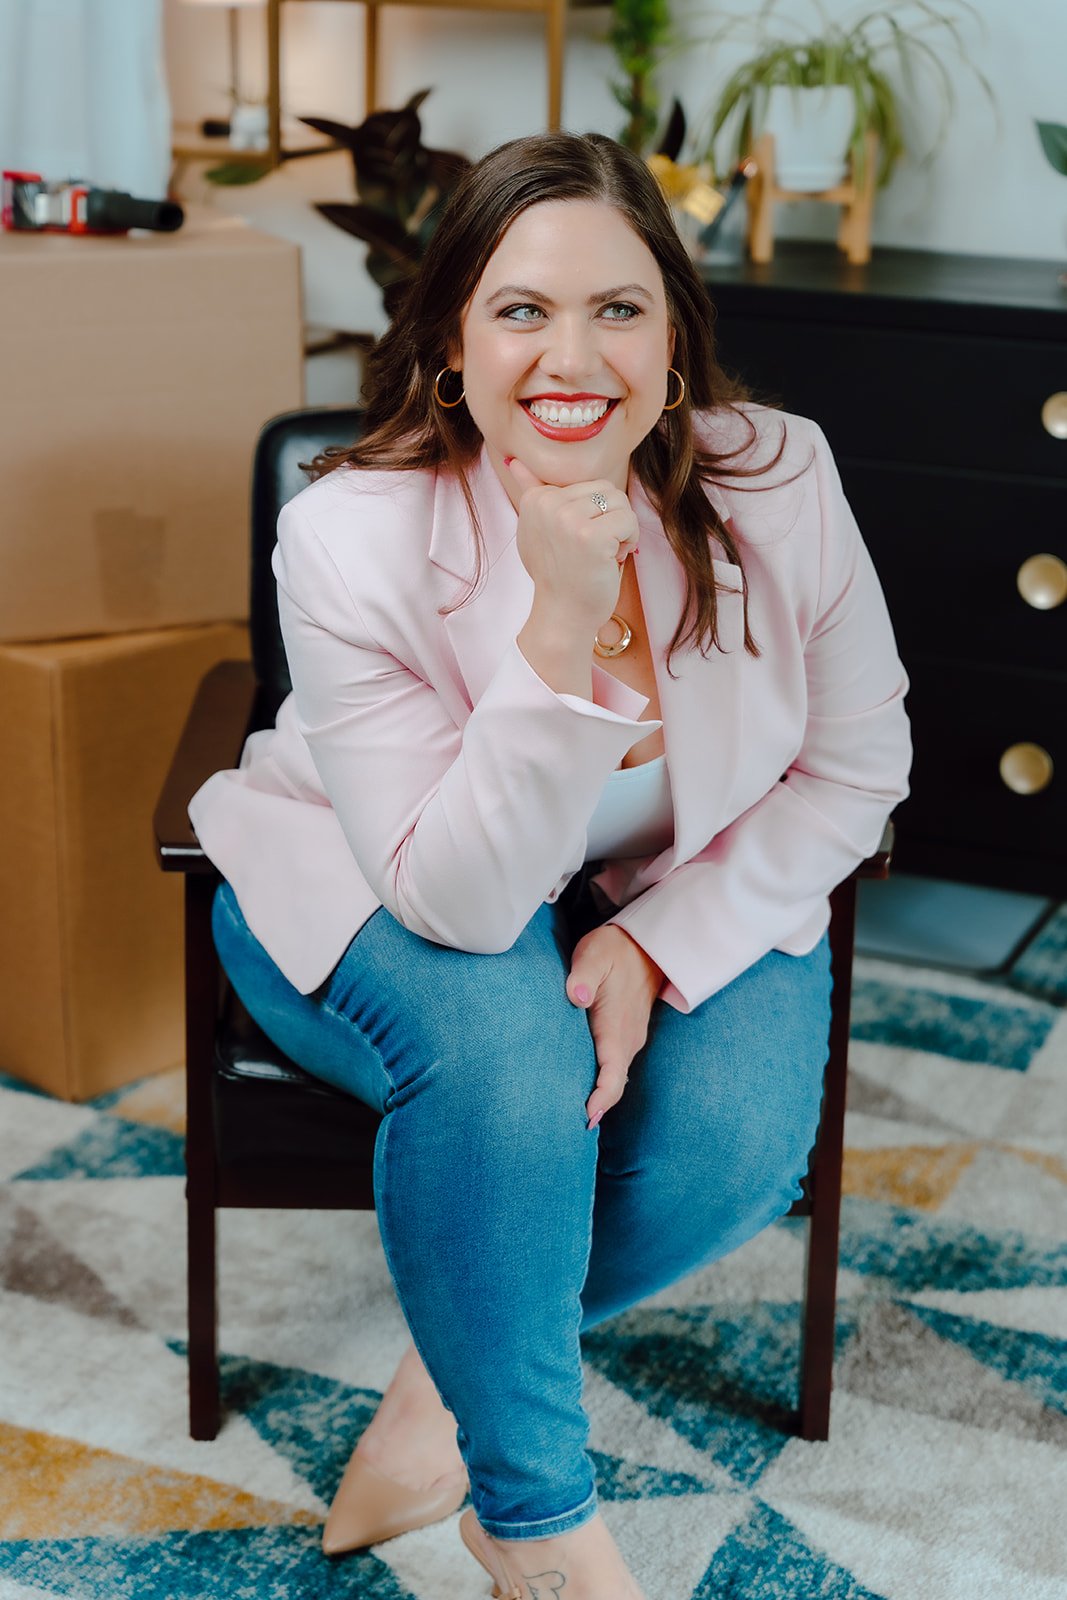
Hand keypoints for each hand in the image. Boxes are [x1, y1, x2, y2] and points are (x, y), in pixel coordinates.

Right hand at [506, 456, 638, 636]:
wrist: (562, 614)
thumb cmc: (556, 574)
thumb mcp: (536, 530)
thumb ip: (530, 492)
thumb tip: (513, 461)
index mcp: (536, 499)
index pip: (588, 486)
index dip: (593, 515)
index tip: (576, 542)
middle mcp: (548, 505)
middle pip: (607, 489)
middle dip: (611, 519)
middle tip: (594, 550)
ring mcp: (569, 520)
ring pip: (621, 502)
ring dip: (621, 530)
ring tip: (603, 554)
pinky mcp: (591, 536)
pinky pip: (628, 521)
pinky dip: (628, 541)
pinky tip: (611, 560)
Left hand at [566, 924, 663, 1127]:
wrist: (646, 945)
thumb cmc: (614, 950)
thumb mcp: (595, 954)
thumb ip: (583, 975)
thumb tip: (577, 996)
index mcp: (617, 1027)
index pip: (612, 1074)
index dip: (601, 1098)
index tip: (587, 1119)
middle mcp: (627, 1040)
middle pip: (613, 1084)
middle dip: (596, 1108)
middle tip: (568, 1129)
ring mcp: (630, 1039)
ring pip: (615, 1077)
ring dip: (598, 1097)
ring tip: (572, 1116)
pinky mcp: (626, 1035)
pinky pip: (614, 1067)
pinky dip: (602, 1082)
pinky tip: (584, 1088)